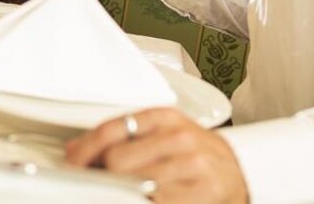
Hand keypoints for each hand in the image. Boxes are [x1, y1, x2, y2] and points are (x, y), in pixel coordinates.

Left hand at [66, 108, 248, 203]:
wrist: (241, 172)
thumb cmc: (196, 155)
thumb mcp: (162, 135)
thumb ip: (123, 137)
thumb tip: (76, 150)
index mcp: (164, 117)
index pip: (112, 129)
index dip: (85, 150)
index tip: (72, 164)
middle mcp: (179, 136)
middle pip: (117, 160)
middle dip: (104, 176)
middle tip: (99, 183)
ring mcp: (192, 164)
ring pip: (134, 184)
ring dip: (123, 193)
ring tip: (127, 192)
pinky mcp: (203, 191)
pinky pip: (156, 200)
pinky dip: (144, 201)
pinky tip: (146, 198)